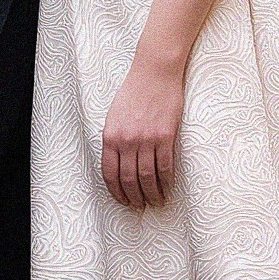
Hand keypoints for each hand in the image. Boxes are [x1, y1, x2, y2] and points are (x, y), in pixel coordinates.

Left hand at [100, 58, 183, 208]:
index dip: (117, 192)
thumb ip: (114, 139)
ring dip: (152, 194)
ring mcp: (146, 139)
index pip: (110, 173)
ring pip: (147, 177)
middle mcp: (126, 141)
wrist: (154, 73)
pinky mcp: (165, 136)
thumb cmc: (133, 92)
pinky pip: (165, 167)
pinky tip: (168, 188)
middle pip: (129, 179)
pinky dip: (166, 182)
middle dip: (134, 197)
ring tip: (156, 201)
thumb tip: (119, 163)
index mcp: (110, 136)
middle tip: (141, 206)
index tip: (123, 201)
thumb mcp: (114, 116)